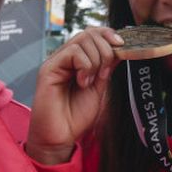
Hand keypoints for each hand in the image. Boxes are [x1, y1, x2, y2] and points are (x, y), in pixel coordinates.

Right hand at [26, 27, 123, 164]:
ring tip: (90, 82)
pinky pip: (72, 52)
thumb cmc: (76, 117)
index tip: (123, 45)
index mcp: (77, 61)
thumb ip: (106, 68)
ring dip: (95, 61)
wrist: (60, 138)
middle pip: (89, 33)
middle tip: (104, 73)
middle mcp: (65, 58)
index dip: (109, 34)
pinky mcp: (48, 68)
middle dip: (105, 50)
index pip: (93, 34)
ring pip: (82, 40)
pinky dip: (84, 66)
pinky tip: (82, 83)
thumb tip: (118, 48)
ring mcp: (56, 62)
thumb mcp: (99, 88)